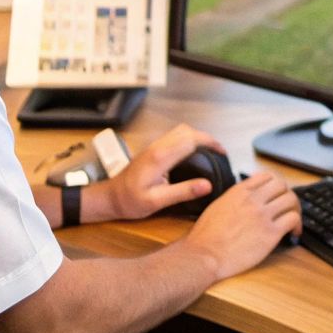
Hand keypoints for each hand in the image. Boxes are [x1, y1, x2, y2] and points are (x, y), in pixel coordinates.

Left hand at [98, 124, 221, 221]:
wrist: (109, 197)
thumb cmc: (130, 201)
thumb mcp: (157, 201)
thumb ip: (183, 192)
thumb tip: (208, 184)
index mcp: (160, 157)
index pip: (190, 140)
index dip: (210, 143)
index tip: (223, 153)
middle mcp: (158, 146)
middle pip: (187, 131)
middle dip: (206, 138)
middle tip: (219, 153)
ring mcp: (154, 146)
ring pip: (180, 131)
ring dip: (197, 137)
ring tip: (210, 152)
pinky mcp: (153, 149)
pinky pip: (174, 137)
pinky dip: (189, 140)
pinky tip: (194, 153)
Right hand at [181, 171, 302, 281]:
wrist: (204, 255)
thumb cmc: (206, 236)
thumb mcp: (218, 205)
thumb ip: (235, 198)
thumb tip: (247, 198)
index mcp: (239, 192)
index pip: (267, 176)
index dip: (275, 184)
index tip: (277, 193)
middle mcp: (253, 200)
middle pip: (282, 186)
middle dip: (287, 195)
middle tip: (287, 207)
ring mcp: (263, 215)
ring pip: (291, 200)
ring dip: (295, 209)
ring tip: (293, 219)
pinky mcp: (270, 233)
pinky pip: (293, 219)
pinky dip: (297, 224)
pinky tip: (294, 232)